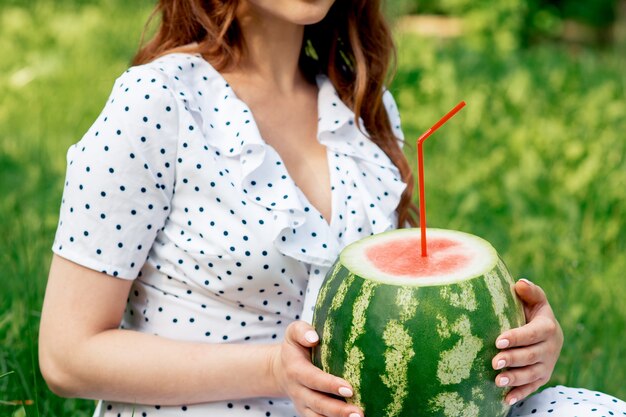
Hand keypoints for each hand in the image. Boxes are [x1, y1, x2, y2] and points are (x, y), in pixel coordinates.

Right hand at [270, 321, 362, 416]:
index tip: (349, 389)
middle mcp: (298, 390)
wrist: (281, 370)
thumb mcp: (293, 333)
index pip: (313, 379)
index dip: (330, 385)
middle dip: (338, 410)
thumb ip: (302, 331)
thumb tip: (314, 338)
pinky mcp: (308, 413)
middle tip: (358, 413)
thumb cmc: (295, 347)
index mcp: (296, 370)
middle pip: (318, 403)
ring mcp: (303, 404)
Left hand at [492, 279, 563, 404]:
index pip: (532, 334)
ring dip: (515, 379)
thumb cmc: (532, 311)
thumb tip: (520, 284)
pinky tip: (505, 399)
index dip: (516, 337)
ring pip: (532, 374)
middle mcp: (550, 348)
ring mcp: (547, 365)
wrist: (545, 332)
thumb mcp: (534, 300)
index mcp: (548, 328)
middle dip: (513, 359)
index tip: (498, 340)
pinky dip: (520, 394)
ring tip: (497, 380)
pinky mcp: (542, 377)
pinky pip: (532, 388)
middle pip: (531, 356)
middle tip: (494, 362)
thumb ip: (530, 292)